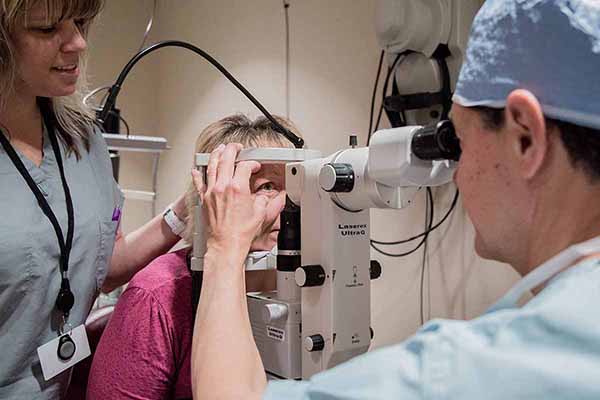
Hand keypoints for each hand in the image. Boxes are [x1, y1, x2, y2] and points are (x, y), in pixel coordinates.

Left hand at [192, 143, 269, 257]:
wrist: (226, 245)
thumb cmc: (241, 233)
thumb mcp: (260, 214)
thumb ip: (263, 201)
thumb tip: (264, 197)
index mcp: (238, 188)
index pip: (245, 166)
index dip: (252, 163)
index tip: (255, 166)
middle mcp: (223, 187)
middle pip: (226, 159)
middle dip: (232, 149)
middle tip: (236, 147)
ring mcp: (211, 192)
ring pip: (212, 166)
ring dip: (217, 155)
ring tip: (220, 149)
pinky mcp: (204, 200)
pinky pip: (199, 183)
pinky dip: (197, 175)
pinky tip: (196, 170)